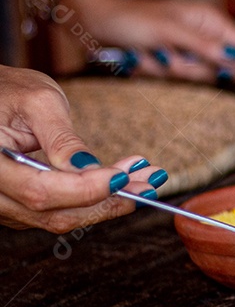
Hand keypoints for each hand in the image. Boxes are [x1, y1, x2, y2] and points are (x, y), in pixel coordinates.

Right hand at [0, 66, 165, 232]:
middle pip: (53, 212)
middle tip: (149, 182)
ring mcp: (3, 203)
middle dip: (107, 200)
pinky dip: (92, 200)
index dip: (86, 189)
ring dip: (107, 202)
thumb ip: (62, 138)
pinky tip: (121, 182)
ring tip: (143, 179)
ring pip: (59, 217)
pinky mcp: (18, 205)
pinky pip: (57, 211)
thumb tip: (89, 168)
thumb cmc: (7, 90)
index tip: (124, 176)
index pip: (40, 191)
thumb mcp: (39, 102)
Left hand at [63, 0, 234, 83]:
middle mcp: (201, 35)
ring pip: (193, 75)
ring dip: (168, 68)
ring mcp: (184, 49)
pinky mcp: (168, 60)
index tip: (232, 73)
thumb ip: (205, 46)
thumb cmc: (132, 19)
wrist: (95, 22)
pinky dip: (154, 70)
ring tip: (149, 52)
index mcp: (209, 20)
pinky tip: (141, 56)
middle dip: (191, 67)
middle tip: (169, 55)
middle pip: (219, 67)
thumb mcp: (170, 31)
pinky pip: (172, 77)